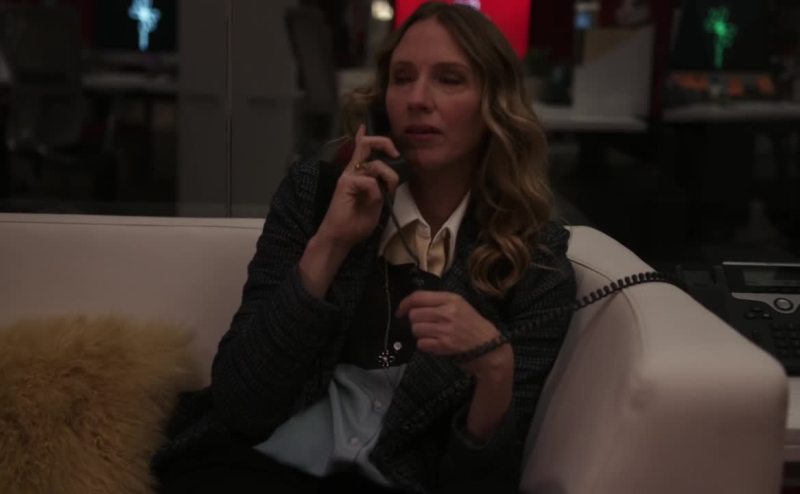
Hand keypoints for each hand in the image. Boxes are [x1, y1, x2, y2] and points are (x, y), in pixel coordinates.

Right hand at [315, 124, 401, 249]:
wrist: (339, 238)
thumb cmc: (355, 225)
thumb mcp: (376, 205)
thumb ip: (380, 190)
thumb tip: (386, 181)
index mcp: (358, 175)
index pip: (362, 150)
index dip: (368, 138)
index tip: (372, 130)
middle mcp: (352, 172)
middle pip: (366, 145)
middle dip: (384, 143)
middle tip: (395, 153)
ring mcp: (348, 176)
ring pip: (375, 164)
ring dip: (388, 176)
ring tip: (388, 190)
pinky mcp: (345, 184)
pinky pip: (369, 181)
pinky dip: (376, 192)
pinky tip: (372, 202)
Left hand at [396, 291, 512, 378]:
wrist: (489, 347)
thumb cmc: (473, 325)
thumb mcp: (460, 305)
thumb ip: (438, 302)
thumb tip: (412, 304)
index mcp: (450, 299)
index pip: (418, 297)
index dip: (405, 304)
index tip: (400, 311)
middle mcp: (447, 312)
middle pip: (414, 314)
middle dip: (415, 321)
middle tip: (425, 325)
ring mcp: (445, 329)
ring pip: (416, 329)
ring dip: (420, 334)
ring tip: (433, 335)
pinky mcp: (444, 345)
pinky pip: (421, 344)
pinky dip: (425, 345)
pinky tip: (436, 344)